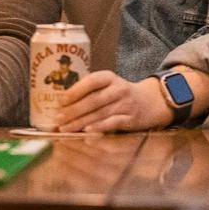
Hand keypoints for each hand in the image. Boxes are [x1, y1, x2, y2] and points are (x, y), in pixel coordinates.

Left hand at [57, 69, 175, 132]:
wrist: (150, 101)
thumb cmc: (119, 94)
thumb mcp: (106, 85)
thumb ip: (88, 91)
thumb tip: (60, 104)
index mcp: (109, 77)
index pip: (90, 82)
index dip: (74, 91)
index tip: (60, 102)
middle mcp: (118, 89)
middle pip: (93, 100)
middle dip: (73, 111)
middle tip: (58, 119)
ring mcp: (126, 104)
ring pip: (100, 113)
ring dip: (80, 122)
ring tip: (65, 128)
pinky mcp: (130, 119)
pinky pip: (112, 123)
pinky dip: (98, 127)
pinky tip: (86, 132)